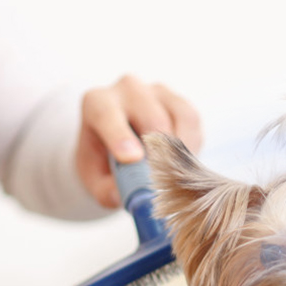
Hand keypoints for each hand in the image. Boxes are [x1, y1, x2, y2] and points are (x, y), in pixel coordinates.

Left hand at [76, 75, 203, 208]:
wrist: (119, 147)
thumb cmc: (103, 161)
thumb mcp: (94, 179)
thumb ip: (104, 189)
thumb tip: (120, 195)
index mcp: (97, 103)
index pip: (107, 113)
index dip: (120, 136)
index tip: (131, 159)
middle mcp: (126, 89)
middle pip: (149, 117)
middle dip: (159, 151)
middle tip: (163, 181)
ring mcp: (155, 90)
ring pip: (176, 116)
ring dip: (179, 150)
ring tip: (173, 174)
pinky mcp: (177, 100)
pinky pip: (191, 119)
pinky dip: (191, 144)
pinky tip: (183, 161)